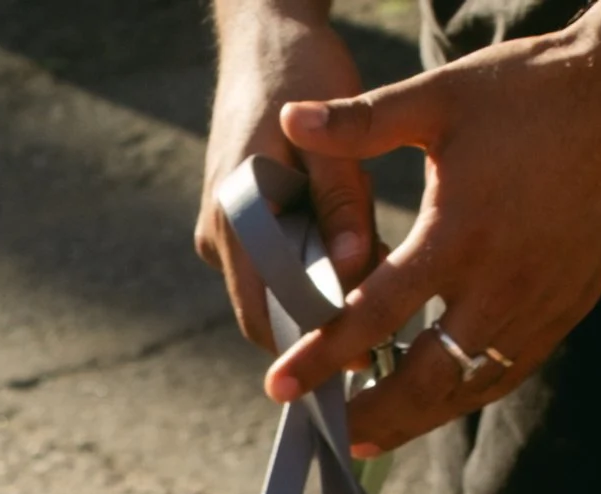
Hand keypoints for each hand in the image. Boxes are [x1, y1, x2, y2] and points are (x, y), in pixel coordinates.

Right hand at [195, 7, 376, 351]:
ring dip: (320, 293)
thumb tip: (352, 268)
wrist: (263, 37)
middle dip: (321, 324)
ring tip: (376, 271)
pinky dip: (311, 266)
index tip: (367, 350)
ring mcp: (223, 232)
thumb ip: (342, 203)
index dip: (312, 343)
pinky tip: (353, 245)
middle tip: (383, 326)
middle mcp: (218, 236)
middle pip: (269, 313)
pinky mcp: (234, 224)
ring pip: (274, 290)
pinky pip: (274, 263)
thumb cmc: (300, 73)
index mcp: (234, 219)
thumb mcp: (332, 136)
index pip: (264, 316)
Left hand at [261, 8, 600, 452]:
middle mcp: (500, 285)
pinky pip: (508, 371)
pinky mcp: (569, 309)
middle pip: (424, 382)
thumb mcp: (441, 97)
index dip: (323, 358)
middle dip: (372, 416)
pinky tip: (438, 400)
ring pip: (469, 389)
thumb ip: (363, 121)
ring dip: (418, 418)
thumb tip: (290, 120)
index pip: (376, 316)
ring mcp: (540, 305)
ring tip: (374, 433)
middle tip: (331, 433)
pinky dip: (467, 393)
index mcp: (459, 235)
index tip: (281, 388)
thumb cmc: (532, 91)